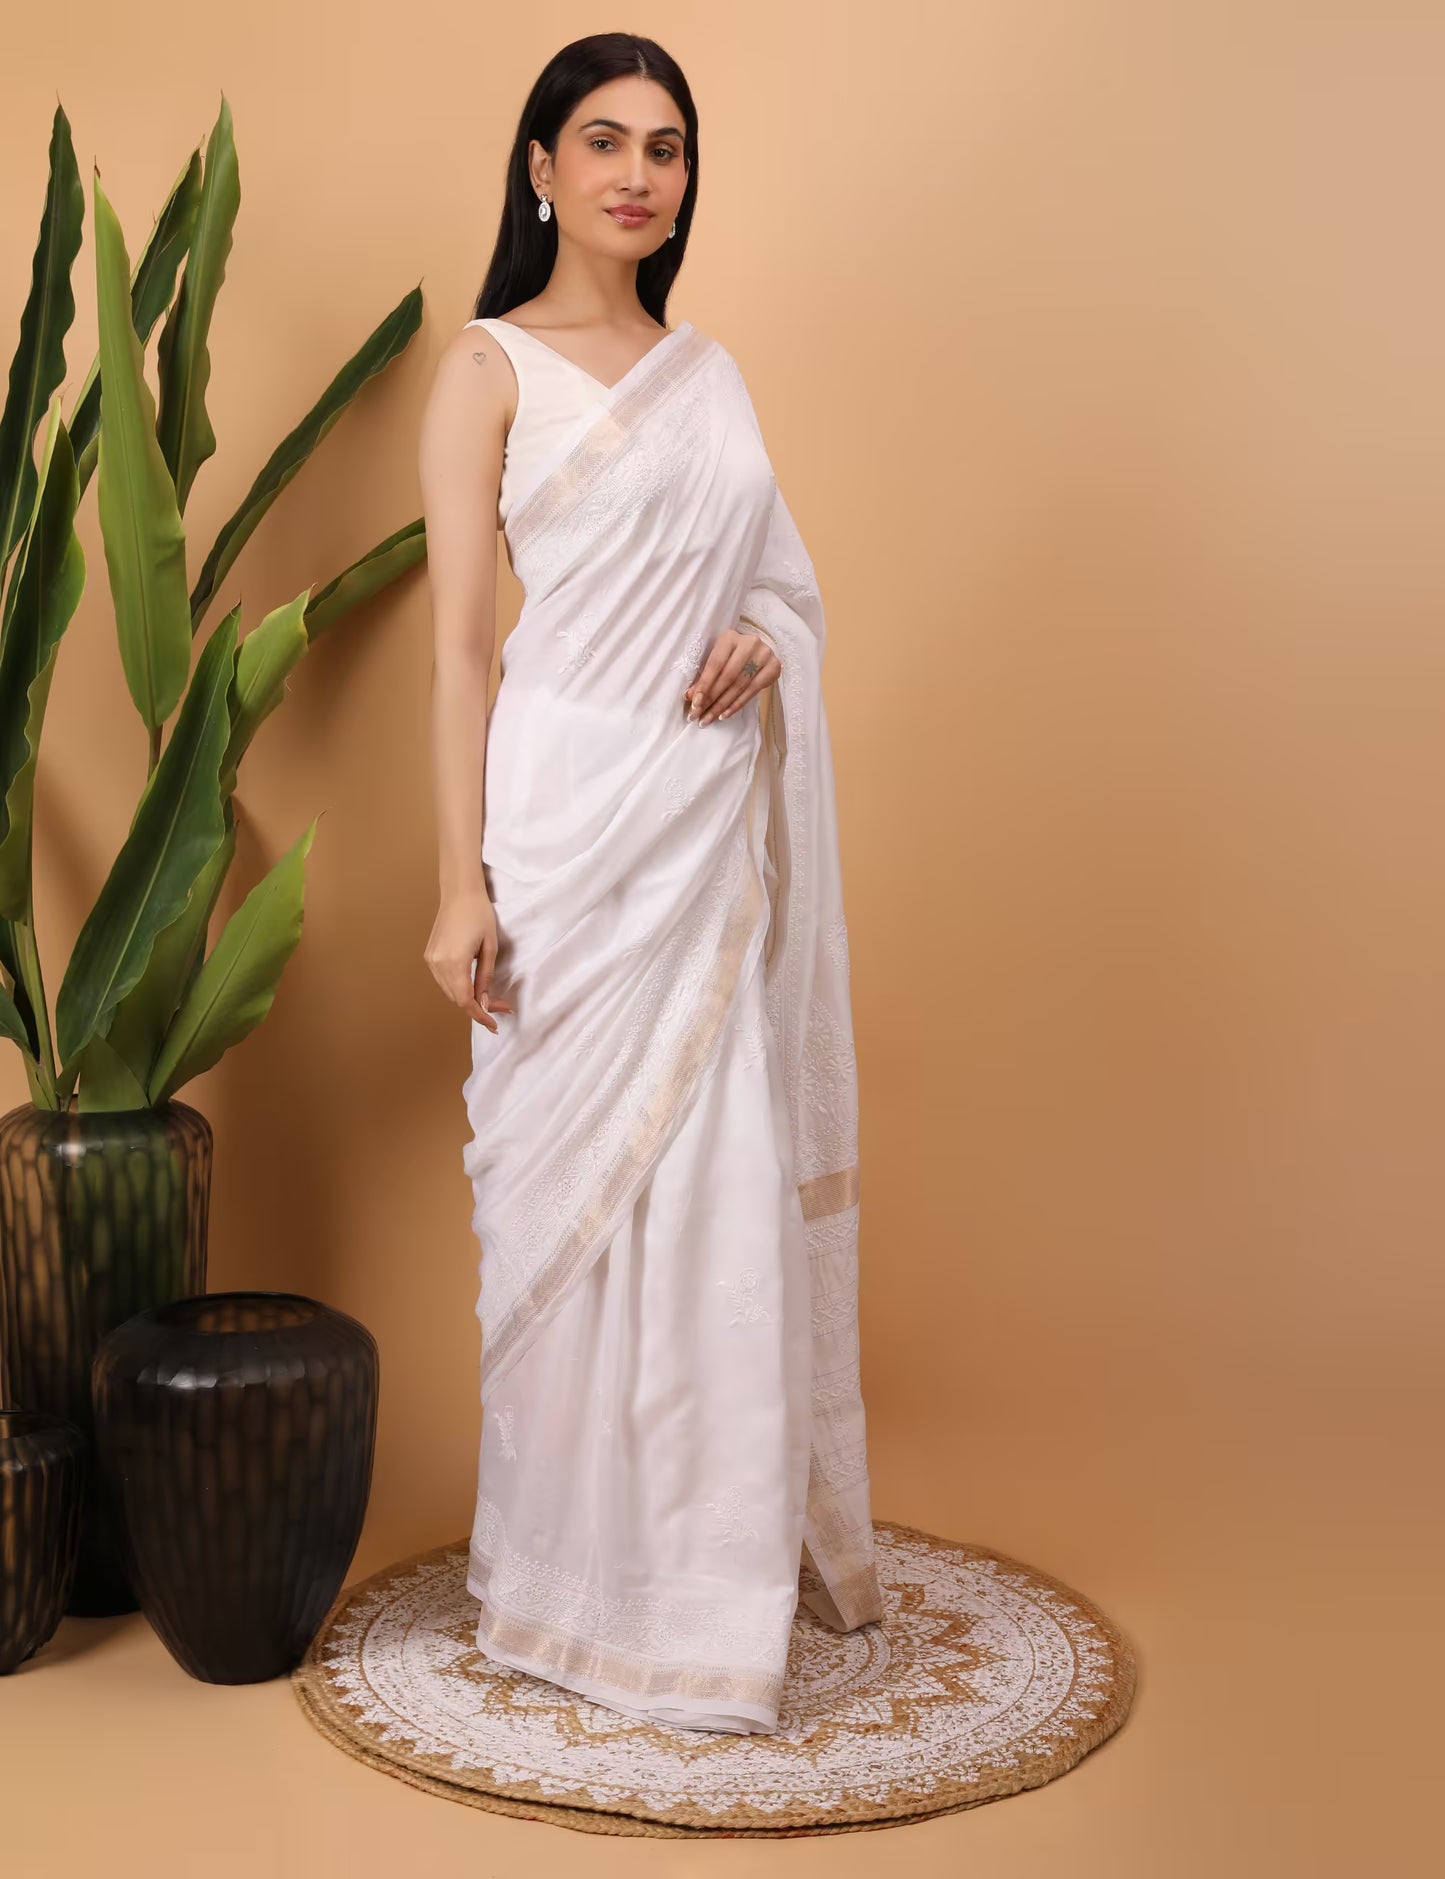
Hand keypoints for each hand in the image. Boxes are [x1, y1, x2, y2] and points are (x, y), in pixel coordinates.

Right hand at [425, 882, 513, 1032]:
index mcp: (454, 963)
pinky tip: (472, 987)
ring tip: (489, 1000)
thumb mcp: (490, 947)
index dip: (480, 1015)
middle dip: (478, 1007)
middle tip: (500, 1008)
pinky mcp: (430, 955)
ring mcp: (431, 960)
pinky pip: (443, 980)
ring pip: (449, 991)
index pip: (466, 1000)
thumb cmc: (479, 914)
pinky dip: (457, 988)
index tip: (495, 1025)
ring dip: (468, 999)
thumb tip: (485, 1002)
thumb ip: (485, 977)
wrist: (459, 892)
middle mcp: (438, 964)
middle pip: (457, 998)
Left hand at [684, 622, 780, 723]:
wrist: (759, 651)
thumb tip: (690, 697)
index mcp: (729, 638)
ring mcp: (763, 655)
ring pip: (739, 686)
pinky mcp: (773, 667)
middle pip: (727, 677)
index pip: (715, 664)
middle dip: (711, 699)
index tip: (694, 704)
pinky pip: (752, 691)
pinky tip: (724, 715)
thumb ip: (705, 677)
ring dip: (722, 706)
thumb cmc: (733, 656)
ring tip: (709, 719)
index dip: (704, 685)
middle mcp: (748, 643)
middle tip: (698, 716)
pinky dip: (736, 705)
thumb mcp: (718, 661)